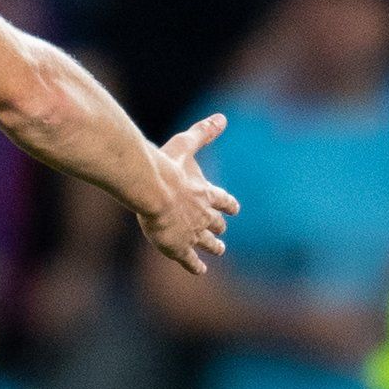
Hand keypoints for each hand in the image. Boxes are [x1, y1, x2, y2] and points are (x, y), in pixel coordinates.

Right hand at [136, 112, 237, 275]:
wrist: (154, 190)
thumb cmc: (166, 166)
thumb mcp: (185, 144)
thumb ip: (203, 133)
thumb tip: (222, 117)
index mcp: (205, 193)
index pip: (223, 200)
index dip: (228, 205)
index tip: (235, 209)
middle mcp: (203, 215)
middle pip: (216, 224)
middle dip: (219, 228)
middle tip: (221, 233)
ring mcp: (192, 233)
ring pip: (206, 243)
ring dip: (213, 247)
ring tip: (218, 251)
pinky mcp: (179, 247)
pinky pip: (190, 260)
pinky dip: (195, 265)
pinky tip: (200, 271)